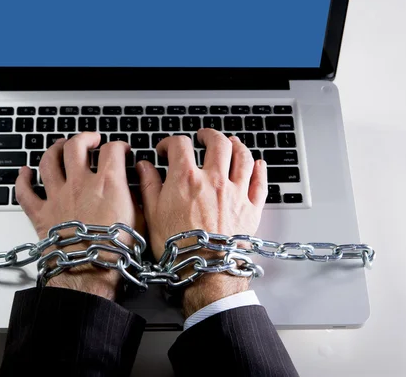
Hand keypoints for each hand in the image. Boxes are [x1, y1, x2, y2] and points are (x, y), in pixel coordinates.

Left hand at [15, 132, 143, 300]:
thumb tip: (137, 184)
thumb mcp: (140, 219)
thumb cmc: (115, 253)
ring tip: (60, 146)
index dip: (119, 146)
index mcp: (107, 183)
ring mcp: (57, 196)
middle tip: (91, 140)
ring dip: (55, 149)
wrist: (89, 274)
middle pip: (76, 146)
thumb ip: (138, 196)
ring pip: (49, 161)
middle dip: (85, 138)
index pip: (112, 149)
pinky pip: (25, 192)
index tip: (121, 150)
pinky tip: (25, 172)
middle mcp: (79, 184)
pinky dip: (22, 180)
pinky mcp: (41, 214)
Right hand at [137, 129, 267, 316]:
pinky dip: (259, 169)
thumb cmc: (177, 248)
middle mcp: (214, 180)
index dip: (170, 143)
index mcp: (186, 179)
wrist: (205, 271)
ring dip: (236, 145)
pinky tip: (257, 163)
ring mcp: (236, 193)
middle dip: (208, 135)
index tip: (166, 149)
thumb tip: (144, 167)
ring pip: (242, 156)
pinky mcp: (251, 208)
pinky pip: (260, 182)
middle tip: (202, 136)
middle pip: (218, 143)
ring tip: (231, 142)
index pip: (180, 145)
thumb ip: (149, 185)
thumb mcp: (152, 214)